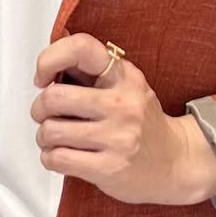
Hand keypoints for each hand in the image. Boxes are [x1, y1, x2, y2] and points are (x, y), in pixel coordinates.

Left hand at [30, 33, 215, 205]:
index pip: (80, 48)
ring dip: (44, 137)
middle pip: (54, 97)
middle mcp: (122, 103)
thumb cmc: (141, 122)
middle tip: (45, 115)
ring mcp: (117, 137)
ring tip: (56, 138)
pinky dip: (50, 158)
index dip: (49, 59)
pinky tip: (62, 155)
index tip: (43, 78)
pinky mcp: (109, 168)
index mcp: (124, 76)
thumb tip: (53, 53)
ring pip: (50, 131)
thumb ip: (91, 71)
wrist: (176, 161)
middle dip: (39, 109)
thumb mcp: (126, 86)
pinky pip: (57, 159)